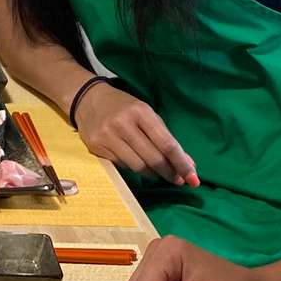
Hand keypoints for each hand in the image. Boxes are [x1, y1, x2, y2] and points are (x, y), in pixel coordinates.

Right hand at [74, 82, 196, 184]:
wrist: (88, 100)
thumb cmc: (124, 107)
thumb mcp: (146, 114)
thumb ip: (166, 138)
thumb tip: (188, 164)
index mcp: (140, 112)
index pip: (166, 143)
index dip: (181, 163)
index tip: (192, 178)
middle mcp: (123, 124)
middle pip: (153, 158)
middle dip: (169, 172)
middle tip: (178, 180)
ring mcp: (107, 136)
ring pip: (137, 166)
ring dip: (153, 174)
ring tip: (159, 174)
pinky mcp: (96, 147)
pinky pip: (122, 166)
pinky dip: (135, 169)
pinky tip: (139, 165)